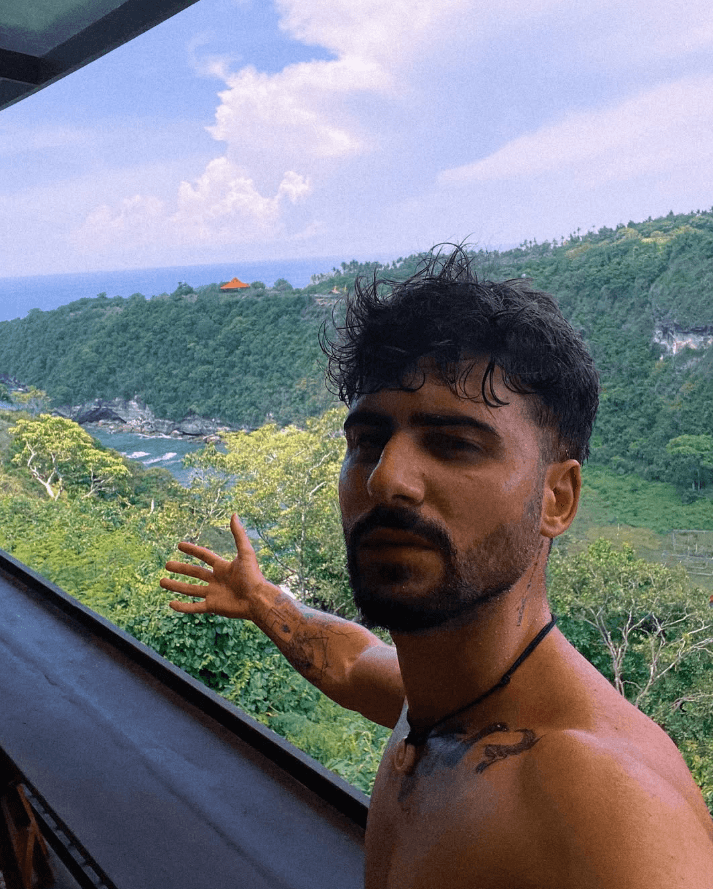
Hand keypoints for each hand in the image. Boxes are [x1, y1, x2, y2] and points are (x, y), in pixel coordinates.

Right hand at [160, 514, 276, 619]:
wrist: (257, 599)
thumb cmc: (253, 576)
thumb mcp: (245, 552)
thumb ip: (238, 534)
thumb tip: (234, 514)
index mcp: (223, 567)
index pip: (204, 556)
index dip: (192, 550)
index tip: (179, 545)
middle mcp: (217, 580)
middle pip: (194, 573)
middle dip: (180, 569)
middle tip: (167, 565)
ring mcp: (214, 594)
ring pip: (190, 590)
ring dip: (176, 586)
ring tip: (161, 582)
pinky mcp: (213, 607)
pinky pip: (194, 607)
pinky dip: (183, 607)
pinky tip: (171, 604)